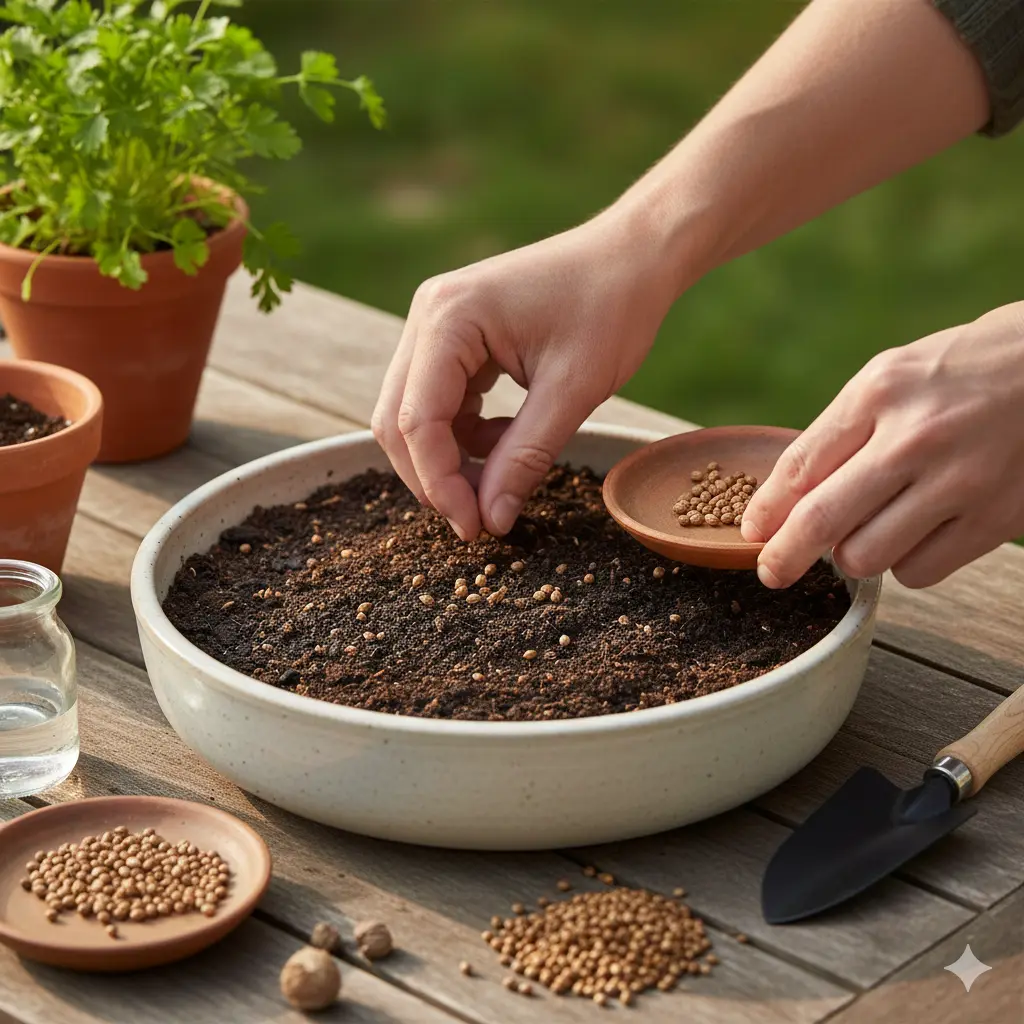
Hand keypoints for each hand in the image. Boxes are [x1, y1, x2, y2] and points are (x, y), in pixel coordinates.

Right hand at [372, 209, 679, 539]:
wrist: (634, 255)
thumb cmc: (612, 307)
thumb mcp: (572, 392)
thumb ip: (525, 458)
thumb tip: (491, 521)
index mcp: (449, 318)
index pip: (417, 420)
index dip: (439, 483)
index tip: (474, 527)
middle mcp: (429, 316)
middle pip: (399, 420)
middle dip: (434, 476)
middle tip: (478, 519)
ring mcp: (437, 324)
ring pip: (414, 413)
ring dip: (449, 458)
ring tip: (502, 478)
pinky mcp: (454, 336)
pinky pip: (439, 400)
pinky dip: (465, 434)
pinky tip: (509, 438)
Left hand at [742, 302, 1023, 588]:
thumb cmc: (958, 374)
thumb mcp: (890, 378)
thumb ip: (837, 435)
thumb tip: (782, 502)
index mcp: (880, 392)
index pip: (799, 466)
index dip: (765, 510)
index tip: (752, 533)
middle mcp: (915, 437)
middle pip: (821, 520)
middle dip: (783, 556)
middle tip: (772, 572)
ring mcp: (960, 481)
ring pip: (865, 556)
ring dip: (852, 556)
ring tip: (869, 529)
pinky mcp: (996, 517)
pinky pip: (917, 573)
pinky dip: (905, 563)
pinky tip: (916, 532)